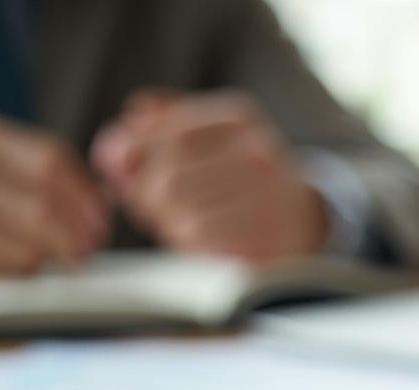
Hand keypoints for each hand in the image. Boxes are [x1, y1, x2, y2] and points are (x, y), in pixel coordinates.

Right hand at [0, 118, 106, 275]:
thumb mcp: (2, 172)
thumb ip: (49, 179)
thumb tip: (106, 204)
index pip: (53, 162)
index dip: (86, 198)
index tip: (100, 223)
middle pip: (47, 206)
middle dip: (78, 235)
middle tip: (87, 252)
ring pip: (35, 245)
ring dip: (52, 259)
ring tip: (51, 261)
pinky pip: (15, 273)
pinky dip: (29, 277)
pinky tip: (22, 273)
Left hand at [91, 89, 327, 262]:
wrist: (304, 224)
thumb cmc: (241, 181)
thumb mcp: (213, 137)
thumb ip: (169, 120)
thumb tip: (131, 117)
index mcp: (240, 118)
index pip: (166, 130)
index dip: (128, 150)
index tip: (115, 167)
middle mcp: (258, 153)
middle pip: (167, 175)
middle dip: (142, 194)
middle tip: (143, 204)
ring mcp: (266, 199)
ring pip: (178, 212)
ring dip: (164, 222)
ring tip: (176, 222)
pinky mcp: (264, 239)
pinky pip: (198, 240)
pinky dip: (186, 242)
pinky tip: (196, 240)